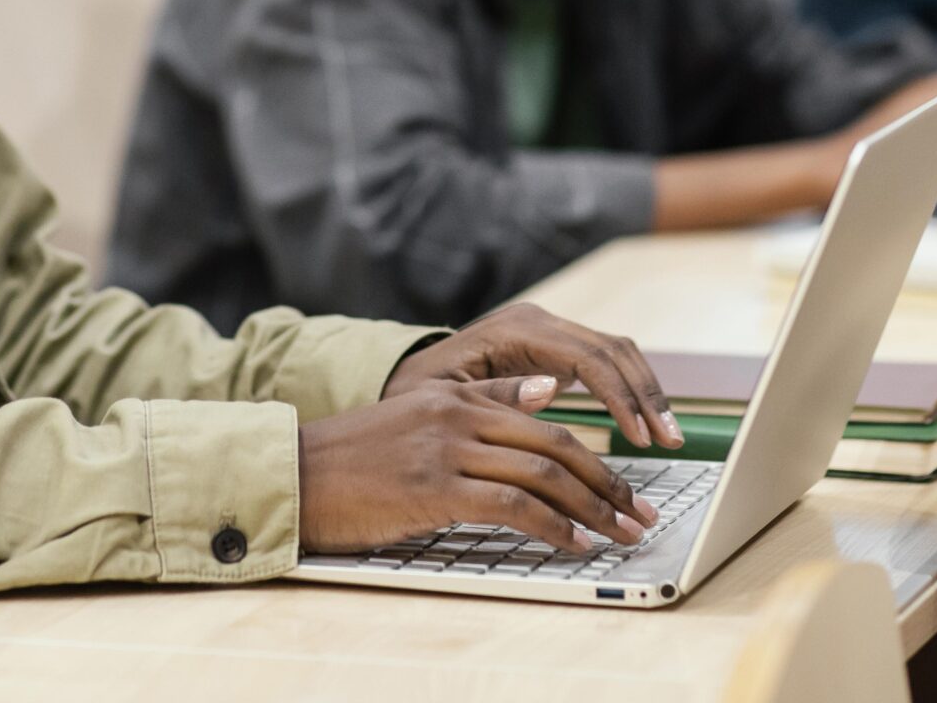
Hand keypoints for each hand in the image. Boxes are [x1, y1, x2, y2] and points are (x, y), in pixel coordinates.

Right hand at [299, 376, 659, 554]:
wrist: (296, 476)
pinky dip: (552, 527)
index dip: (595, 456)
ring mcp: (447, 449)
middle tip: (640, 514)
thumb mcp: (420, 417)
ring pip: (542, 475)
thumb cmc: (355, 460)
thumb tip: (550, 392)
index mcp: (457, 395)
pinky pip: (513, 505)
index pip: (545, 423)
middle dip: (608, 485)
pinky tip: (573, 544)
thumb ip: (482, 404)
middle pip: (555, 446)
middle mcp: (457, 414)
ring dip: (592, 510)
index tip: (625, 488)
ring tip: (618, 534)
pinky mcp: (435, 486)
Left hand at [384, 301, 680, 449]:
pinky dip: (630, 391)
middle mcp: (538, 321)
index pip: (587, 358)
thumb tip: (555, 389)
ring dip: (646, 392)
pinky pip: (605, 363)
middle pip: (611, 349)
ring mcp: (549, 332)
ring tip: (669, 435)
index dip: (619, 397)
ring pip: (616, 352)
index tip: (640, 437)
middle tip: (669, 440)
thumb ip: (496, 396)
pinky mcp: (555, 348)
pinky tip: (646, 424)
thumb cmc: (417, 396)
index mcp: (516, 330)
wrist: (407, 379)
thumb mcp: (443, 400)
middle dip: (645, 395)